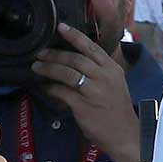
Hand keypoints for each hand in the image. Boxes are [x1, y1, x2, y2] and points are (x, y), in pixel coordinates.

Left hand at [31, 24, 140, 161]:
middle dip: (55, 54)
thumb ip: (99, 71)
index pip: (91, 47)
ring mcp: (94, 91)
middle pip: (75, 58)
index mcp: (112, 69)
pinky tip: (44, 87)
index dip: (75, 36)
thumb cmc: (117, 110)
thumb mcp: (115, 84)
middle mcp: (104, 77)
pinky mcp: (83, 106)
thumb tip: (75, 61)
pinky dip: (51, 88)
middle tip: (41, 52)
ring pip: (66, 73)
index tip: (61, 27)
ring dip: (49, 68)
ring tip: (37, 67)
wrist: (125, 135)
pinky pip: (62, 92)